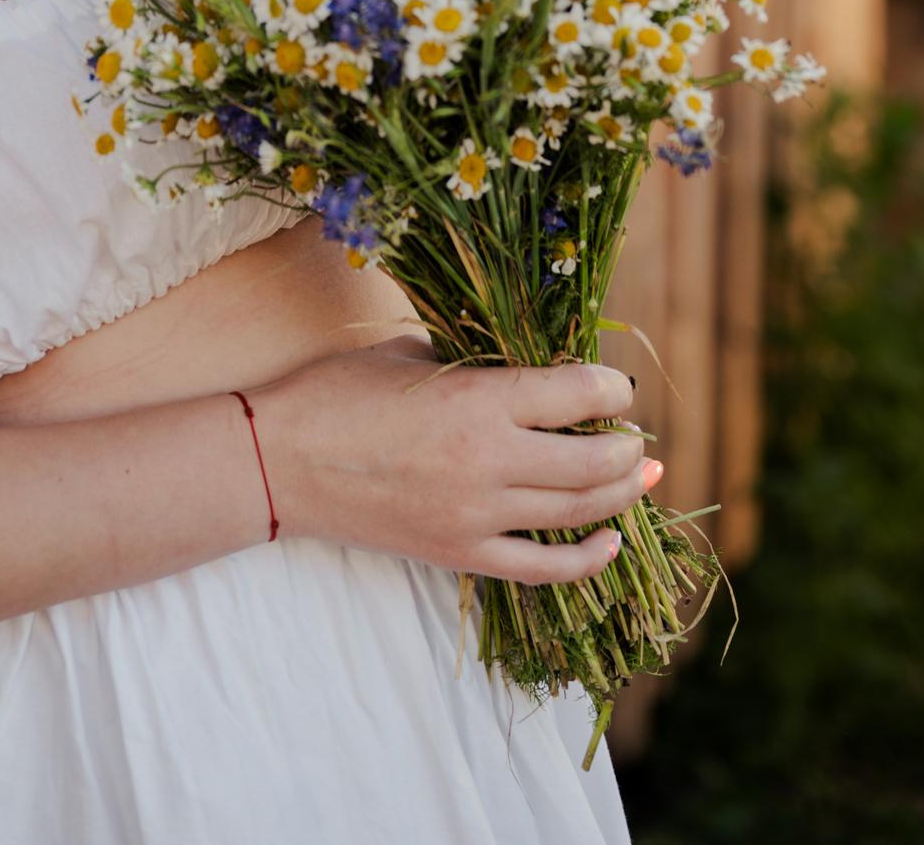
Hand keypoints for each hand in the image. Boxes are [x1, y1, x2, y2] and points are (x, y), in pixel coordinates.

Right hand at [250, 340, 656, 585]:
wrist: (283, 460)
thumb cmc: (340, 392)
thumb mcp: (411, 354)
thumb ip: (472, 363)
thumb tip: (521, 365)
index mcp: (478, 399)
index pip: (576, 394)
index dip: (611, 389)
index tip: (619, 387)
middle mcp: (489, 460)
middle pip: (591, 462)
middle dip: (628, 449)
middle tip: (638, 439)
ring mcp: (477, 515)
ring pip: (576, 513)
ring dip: (620, 495)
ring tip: (640, 478)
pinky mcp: (460, 555)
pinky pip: (541, 568)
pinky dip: (586, 560)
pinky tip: (610, 542)